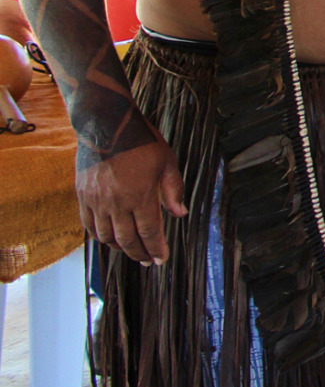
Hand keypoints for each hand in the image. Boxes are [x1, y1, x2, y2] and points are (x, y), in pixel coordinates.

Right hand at [77, 138, 188, 264]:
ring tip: (131, 250)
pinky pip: (88, 224)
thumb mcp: (167, 161)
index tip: (161, 258)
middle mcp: (116, 202)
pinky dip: (99, 236)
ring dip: (119, 247)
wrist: (107, 125)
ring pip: (106, 236)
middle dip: (139, 253)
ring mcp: (96, 200)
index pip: (149, 231)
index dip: (156, 248)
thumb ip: (173, 189)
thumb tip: (179, 213)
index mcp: (140, 195)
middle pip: (127, 239)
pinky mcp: (82, 195)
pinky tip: (108, 238)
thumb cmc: (141, 141)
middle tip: (148, 261)